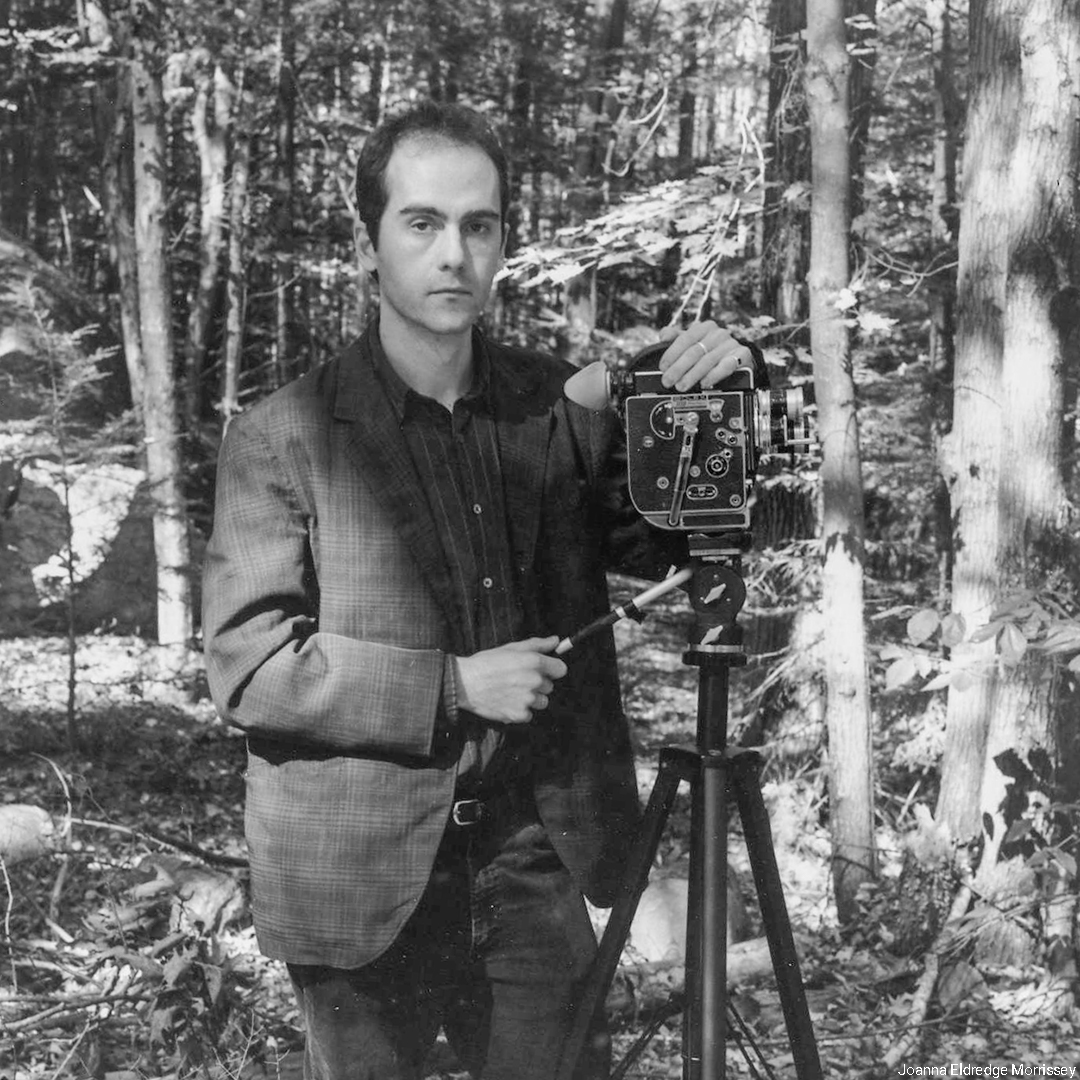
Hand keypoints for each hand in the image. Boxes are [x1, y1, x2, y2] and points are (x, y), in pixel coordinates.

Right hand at [453, 636, 567, 724]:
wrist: (464, 683)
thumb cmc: (487, 662)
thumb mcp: (511, 648)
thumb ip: (537, 644)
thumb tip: (556, 641)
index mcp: (534, 662)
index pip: (561, 669)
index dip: (551, 669)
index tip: (542, 670)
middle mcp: (534, 681)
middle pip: (549, 686)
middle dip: (538, 684)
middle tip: (518, 680)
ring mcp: (527, 700)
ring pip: (541, 702)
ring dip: (531, 699)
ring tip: (512, 691)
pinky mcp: (519, 715)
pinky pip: (529, 715)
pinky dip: (520, 711)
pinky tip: (507, 702)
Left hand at [656, 321, 753, 391]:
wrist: (739, 360)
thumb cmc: (712, 352)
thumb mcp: (694, 344)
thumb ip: (677, 338)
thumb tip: (663, 334)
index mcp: (705, 327)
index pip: (685, 338)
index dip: (672, 354)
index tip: (663, 367)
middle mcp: (718, 334)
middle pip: (694, 352)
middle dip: (678, 368)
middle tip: (668, 381)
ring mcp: (730, 344)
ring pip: (707, 360)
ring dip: (692, 375)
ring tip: (681, 386)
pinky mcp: (741, 356)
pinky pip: (726, 366)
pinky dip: (714, 375)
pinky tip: (704, 383)